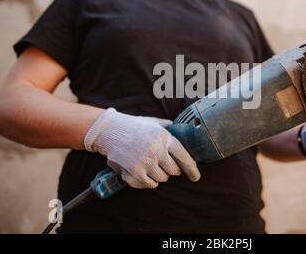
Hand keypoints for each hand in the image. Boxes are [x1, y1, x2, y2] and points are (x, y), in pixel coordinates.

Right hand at [84, 108, 199, 187]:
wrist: (110, 130)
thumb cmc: (134, 126)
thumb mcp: (154, 122)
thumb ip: (168, 127)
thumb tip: (182, 129)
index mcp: (164, 138)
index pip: (184, 158)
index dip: (192, 169)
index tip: (196, 177)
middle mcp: (156, 151)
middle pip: (174, 171)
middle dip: (172, 170)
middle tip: (164, 164)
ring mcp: (145, 163)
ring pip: (162, 178)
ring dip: (160, 175)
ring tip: (151, 165)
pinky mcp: (134, 172)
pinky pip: (149, 184)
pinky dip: (149, 181)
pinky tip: (144, 172)